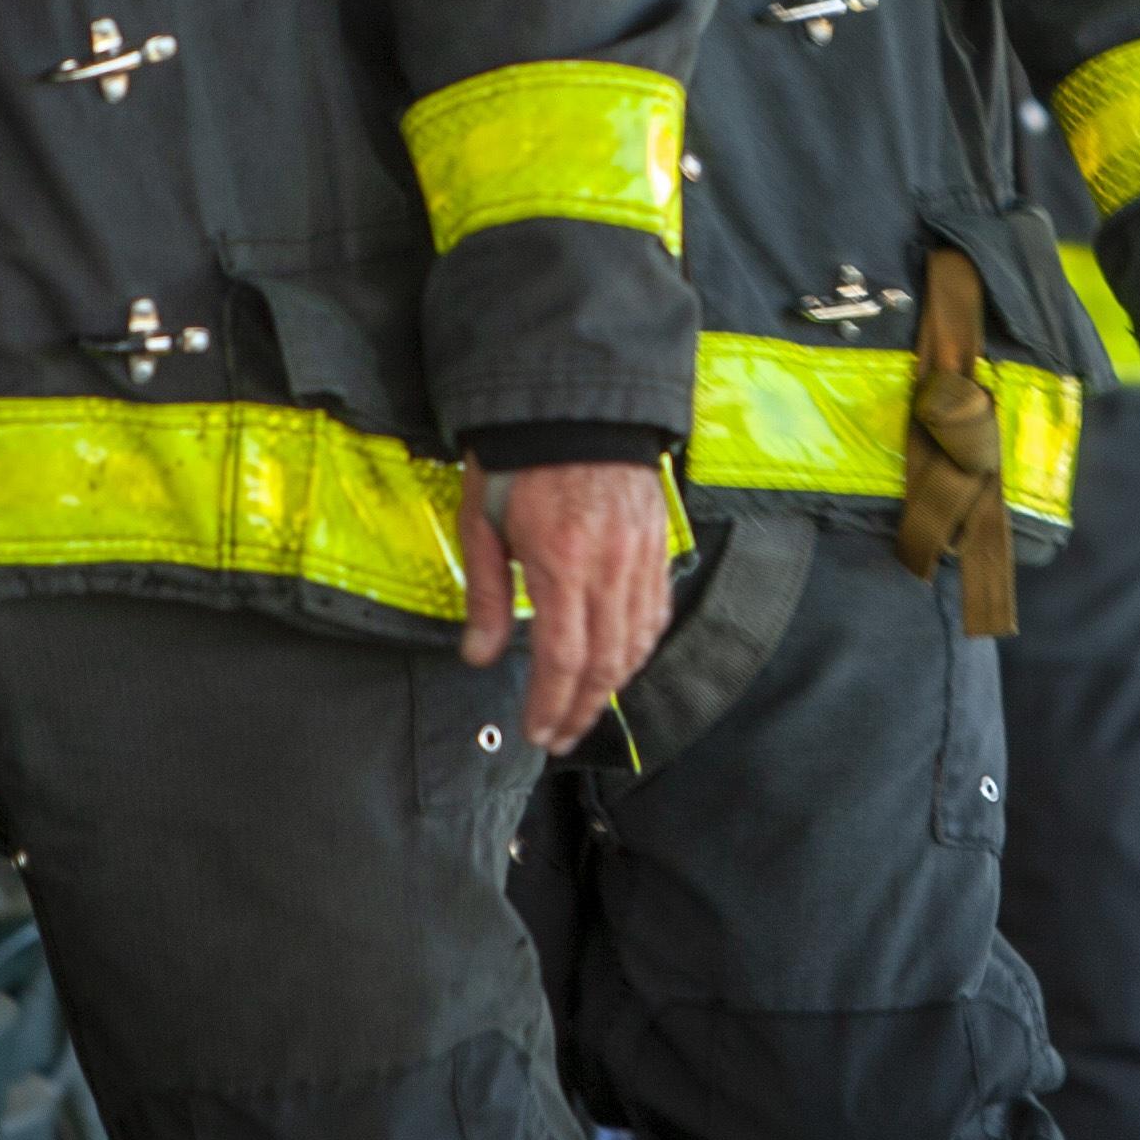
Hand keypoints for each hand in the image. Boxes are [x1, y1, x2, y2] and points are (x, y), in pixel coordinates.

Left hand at [461, 460, 673, 755]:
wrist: (574, 403)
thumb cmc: (519, 458)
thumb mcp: (482, 522)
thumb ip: (487, 595)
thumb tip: (481, 658)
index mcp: (562, 560)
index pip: (564, 657)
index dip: (551, 704)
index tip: (537, 731)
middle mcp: (610, 565)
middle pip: (606, 663)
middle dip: (582, 709)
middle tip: (561, 736)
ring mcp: (641, 555)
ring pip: (637, 643)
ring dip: (612, 686)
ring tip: (584, 709)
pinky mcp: (658, 544)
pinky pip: (655, 611)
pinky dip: (639, 646)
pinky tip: (619, 661)